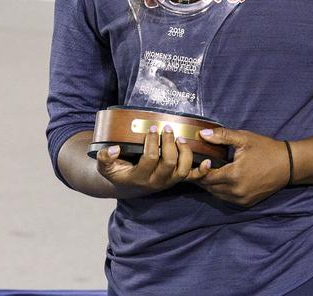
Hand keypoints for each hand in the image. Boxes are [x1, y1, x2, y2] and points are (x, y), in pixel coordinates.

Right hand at [96, 124, 210, 197]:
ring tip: (180, 137)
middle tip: (168, 128)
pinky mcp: (177, 180)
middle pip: (169, 163)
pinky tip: (207, 161)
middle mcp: (156, 182)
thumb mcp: (106, 167)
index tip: (152, 128)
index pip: (149, 159)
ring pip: (182, 170)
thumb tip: (113, 149)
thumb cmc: (118, 171)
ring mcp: (168, 182)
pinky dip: (202, 171)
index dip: (152, 142)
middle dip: (169, 143)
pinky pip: (193, 178)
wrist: (127, 184)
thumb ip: (105, 158)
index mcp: (139, 177)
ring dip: (184, 152)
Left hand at [193, 127, 289, 207]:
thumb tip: (202, 134)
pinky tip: (222, 180)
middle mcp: (236, 191)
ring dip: (211, 185)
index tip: (197, 161)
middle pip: (209, 187)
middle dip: (202, 177)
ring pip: (217, 195)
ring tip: (209, 172)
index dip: (198, 170)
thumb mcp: (244, 138)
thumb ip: (221, 136)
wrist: (288, 165)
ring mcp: (242, 199)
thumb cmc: (266, 149)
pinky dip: (221, 191)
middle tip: (199, 166)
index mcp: (234, 175)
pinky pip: (227, 199)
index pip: (206, 177)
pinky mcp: (247, 203)